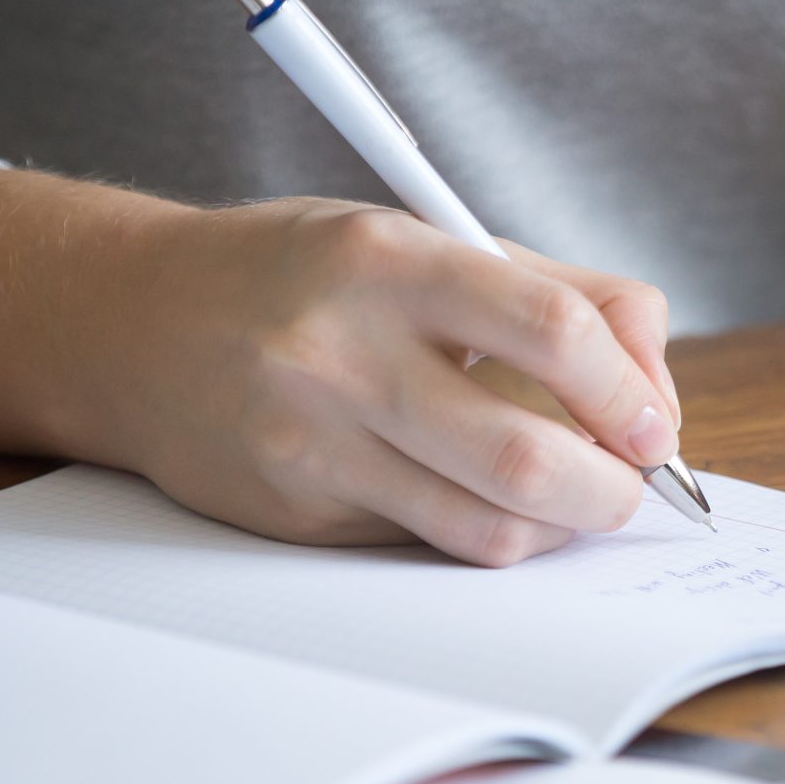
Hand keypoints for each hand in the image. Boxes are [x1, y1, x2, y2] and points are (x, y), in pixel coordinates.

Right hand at [0, 171, 681, 563]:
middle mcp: (342, 354)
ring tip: (568, 498)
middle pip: (527, 456)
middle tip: (630, 486)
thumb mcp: (417, 238)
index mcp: (387, 260)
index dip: (630, 392)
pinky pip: (425, 545)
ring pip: (484, 528)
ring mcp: (312, 444)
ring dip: (555, 527)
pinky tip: (477, 498)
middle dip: (610, 488)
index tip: (653, 424)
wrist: (131, 322)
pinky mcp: (296, 514)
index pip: (554, 331)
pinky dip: (478, 531)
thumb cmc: (304, 275)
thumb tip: (653, 388)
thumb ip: (551, 293)